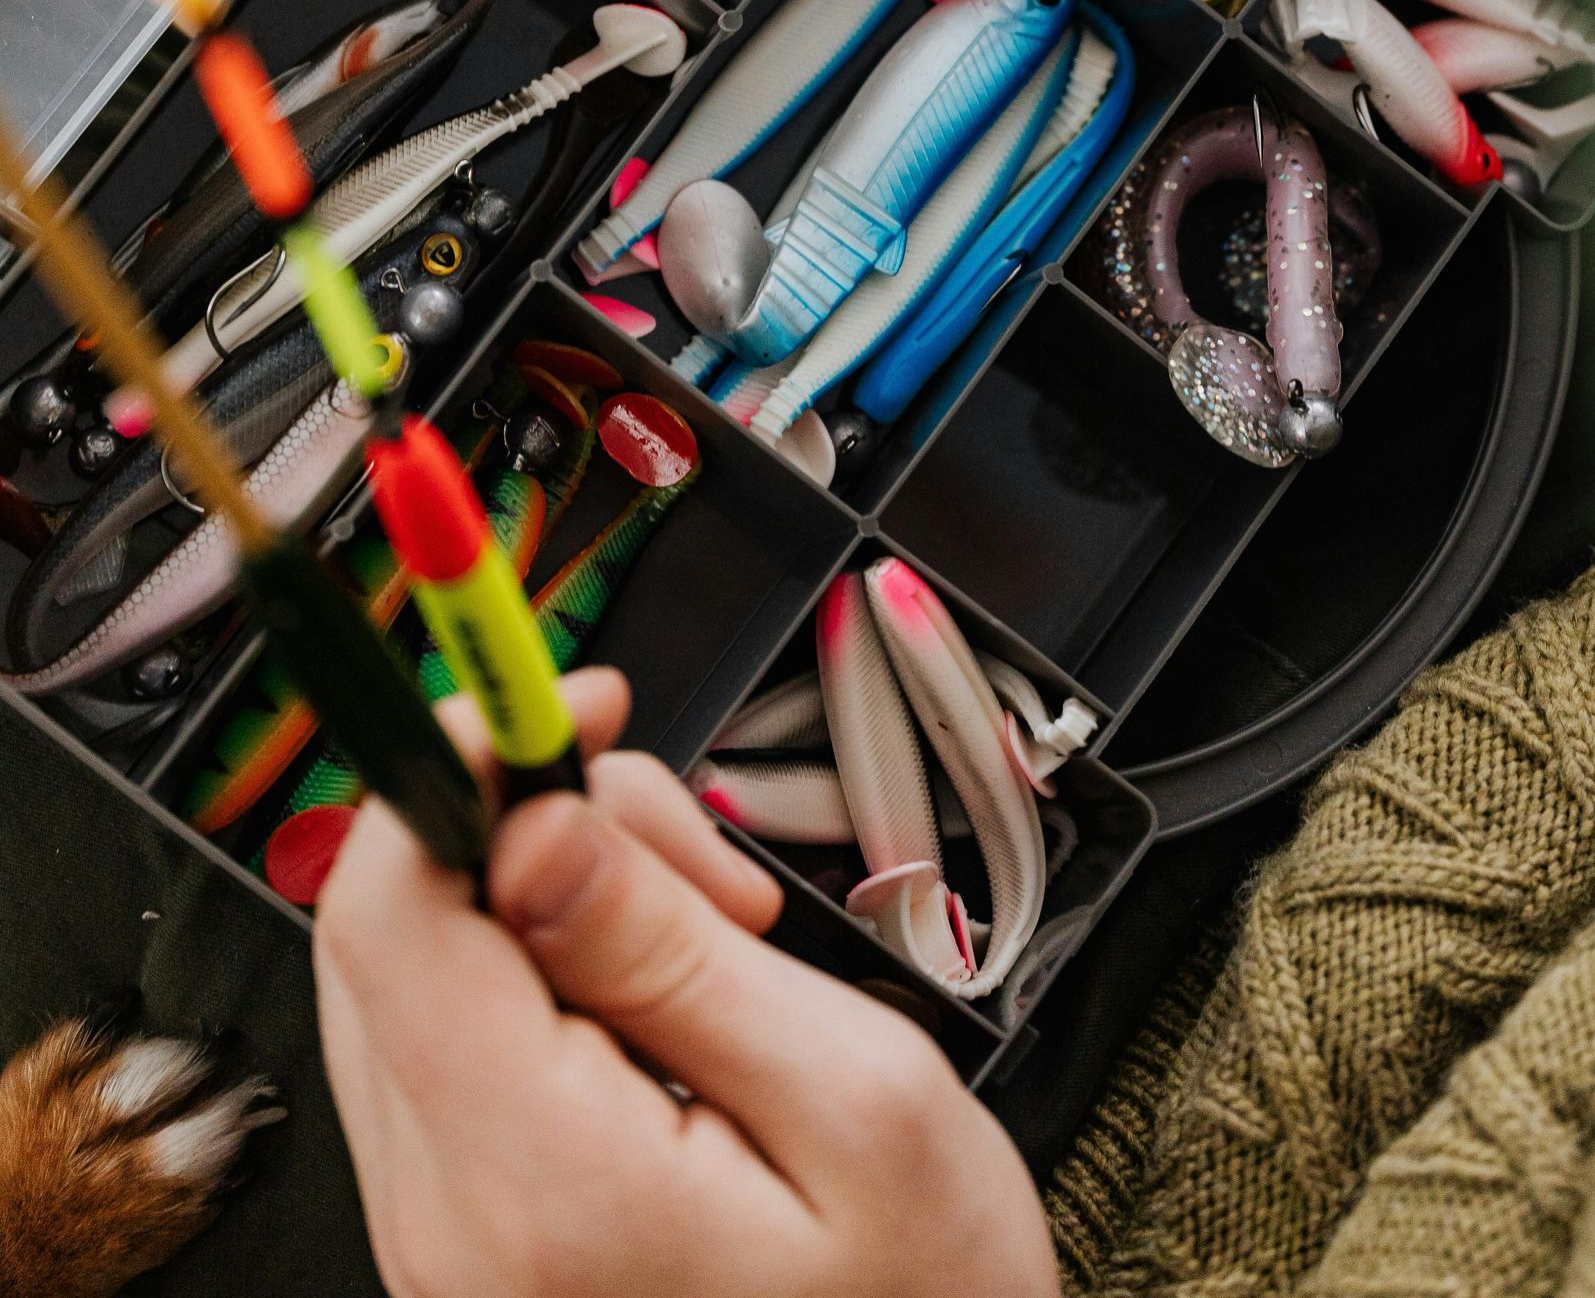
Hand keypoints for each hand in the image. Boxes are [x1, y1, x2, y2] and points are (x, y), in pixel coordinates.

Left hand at [315, 671, 1057, 1297]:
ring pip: (427, 975)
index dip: (462, 757)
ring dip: (556, 906)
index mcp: (538, 1187)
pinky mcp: (467, 1242)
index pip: (389, 910)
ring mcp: (444, 1243)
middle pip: (398, 925)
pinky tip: (672, 1013)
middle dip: (539, 830)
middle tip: (705, 870)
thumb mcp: (855, 1097)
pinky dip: (553, 988)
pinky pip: (459, 1054)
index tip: (563, 701)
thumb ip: (673, 948)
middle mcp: (448, 1226)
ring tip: (721, 955)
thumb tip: (531, 819)